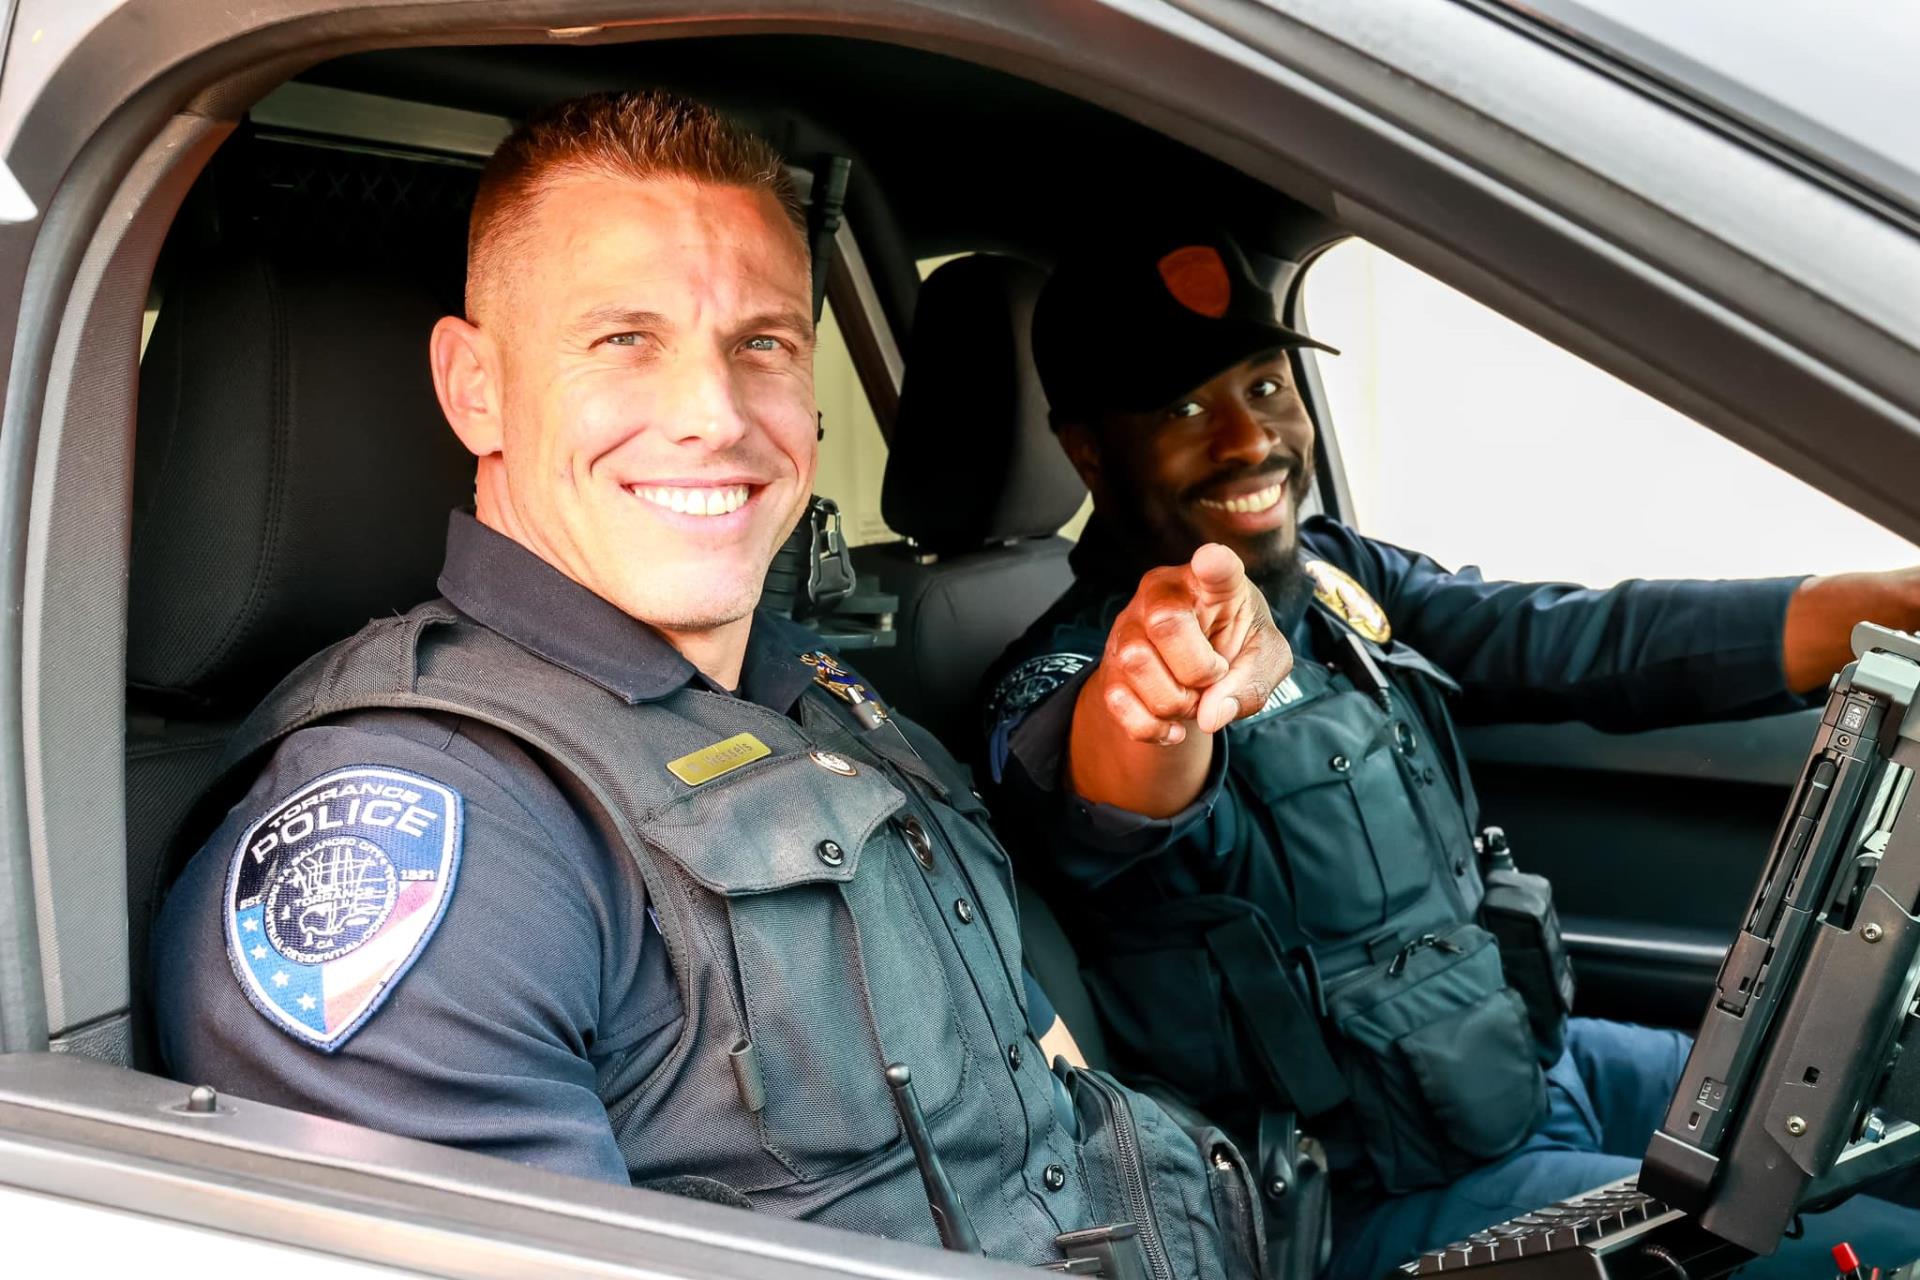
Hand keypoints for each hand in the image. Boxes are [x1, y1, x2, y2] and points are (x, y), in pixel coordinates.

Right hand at [1092, 543, 1292, 743]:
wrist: (1191, 676)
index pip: (1216, 567)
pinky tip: (1171, 724)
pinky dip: (1152, 726)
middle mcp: (1163, 593)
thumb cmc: (1234, 648)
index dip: (1214, 565)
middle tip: (1214, 675)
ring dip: (1174, 700)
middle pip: (1166, 624)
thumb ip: (1252, 683)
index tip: (1211, 559)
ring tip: (1191, 698)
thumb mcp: (1265, 661)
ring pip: (1136, 662)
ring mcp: (1128, 627)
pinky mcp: (1109, 666)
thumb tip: (1211, 714)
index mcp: (1213, 583)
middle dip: (1197, 669)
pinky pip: (1119, 702)